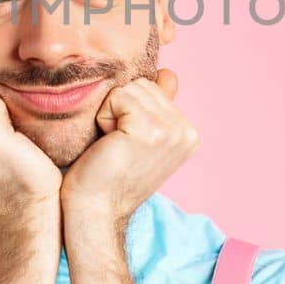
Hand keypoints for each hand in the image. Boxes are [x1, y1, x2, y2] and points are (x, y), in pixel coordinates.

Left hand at [61, 69, 196, 220]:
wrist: (95, 210)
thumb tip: (168, 73)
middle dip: (121, 109)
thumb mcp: (139, 136)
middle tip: (117, 145)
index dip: (130, 111)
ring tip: (113, 145)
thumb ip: (156, 106)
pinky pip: (117, 97)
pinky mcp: (150, 130)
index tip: (127, 145)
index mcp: (188, 133)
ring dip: (111, 113)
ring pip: (130, 88)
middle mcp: (187, 131)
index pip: (153, 88)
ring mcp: (172, 131)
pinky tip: (108, 144)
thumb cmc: (108, 174)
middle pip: (142, 84)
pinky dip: (104, 117)